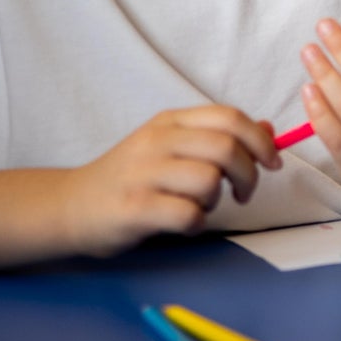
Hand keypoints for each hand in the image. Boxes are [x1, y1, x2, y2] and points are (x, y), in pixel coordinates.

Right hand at [60, 106, 278, 256]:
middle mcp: (156, 141)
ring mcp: (142, 173)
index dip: (260, 140)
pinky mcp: (133, 208)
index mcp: (170, 121)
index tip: (272, 163)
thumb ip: (218, 137)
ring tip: (201, 206)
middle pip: (226, 147)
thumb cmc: (130, 178)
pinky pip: (187, 213)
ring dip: (217, 200)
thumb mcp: (173, 148)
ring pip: (208, 180)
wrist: (69, 206)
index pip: (230, 117)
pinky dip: (196, 223)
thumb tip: (269, 131)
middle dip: (249, 174)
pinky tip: (183, 224)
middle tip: (242, 194)